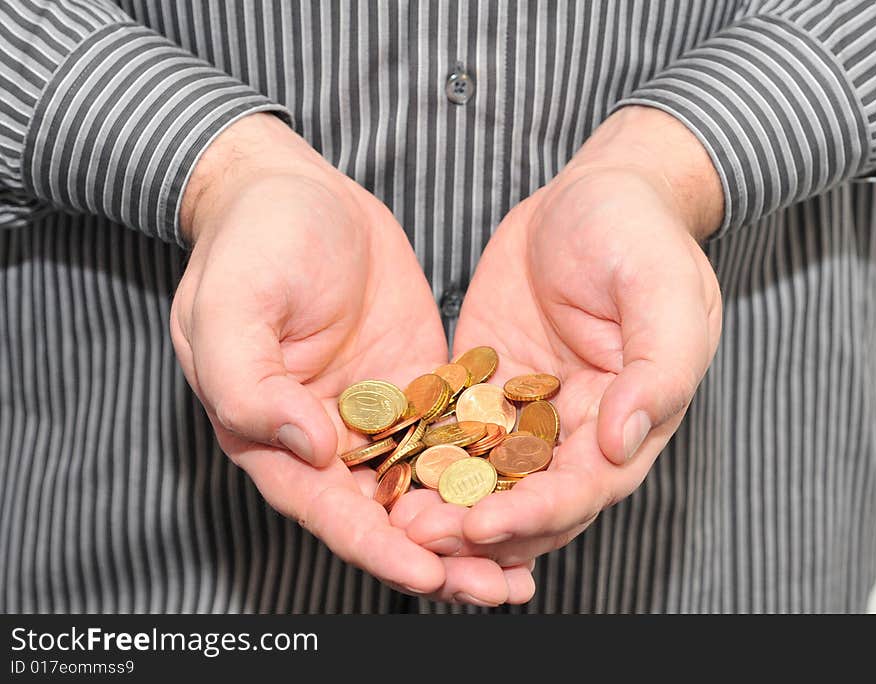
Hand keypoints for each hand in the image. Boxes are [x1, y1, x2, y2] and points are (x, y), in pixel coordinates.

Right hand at [170, 113, 533, 603]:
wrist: (293, 189)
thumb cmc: (251, 243)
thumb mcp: (230, 306)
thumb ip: (250, 383)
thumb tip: (308, 446)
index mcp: (274, 433)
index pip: (330, 509)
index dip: (378, 549)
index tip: (429, 576)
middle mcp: (328, 436)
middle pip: (387, 514)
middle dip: (441, 556)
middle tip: (500, 590)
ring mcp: (378, 411)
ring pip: (428, 484)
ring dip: (473, 524)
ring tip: (527, 565)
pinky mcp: (416, 380)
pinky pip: (455, 431)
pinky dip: (487, 466)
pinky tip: (533, 486)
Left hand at [401, 106, 723, 566]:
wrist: (595, 193)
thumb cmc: (642, 236)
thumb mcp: (664, 293)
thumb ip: (656, 370)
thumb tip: (623, 443)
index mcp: (627, 421)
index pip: (582, 489)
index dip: (535, 514)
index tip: (484, 525)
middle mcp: (574, 430)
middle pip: (526, 499)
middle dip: (476, 525)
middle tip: (419, 536)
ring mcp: (524, 410)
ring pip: (483, 476)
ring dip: (443, 503)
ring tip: (393, 517)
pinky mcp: (483, 384)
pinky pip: (450, 427)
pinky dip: (422, 453)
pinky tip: (383, 465)